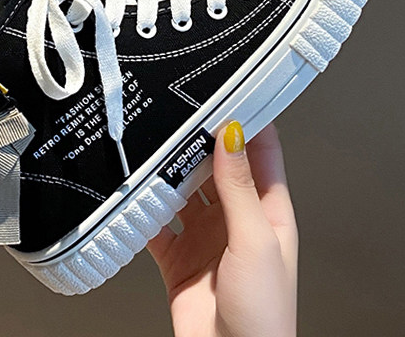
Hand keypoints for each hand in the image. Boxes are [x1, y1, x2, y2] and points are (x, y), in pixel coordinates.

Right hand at [148, 122, 297, 336]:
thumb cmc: (264, 315)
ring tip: (153, 145)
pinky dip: (145, 205)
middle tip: (177, 112)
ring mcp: (205, 235)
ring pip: (183, 188)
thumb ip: (240, 187)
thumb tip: (233, 134)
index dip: (246, 119)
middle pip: (214, 165)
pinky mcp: (177, 255)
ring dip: (168, 170)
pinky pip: (157, 220)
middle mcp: (236, 218)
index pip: (259, 152)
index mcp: (268, 211)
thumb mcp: (255, 240)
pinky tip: (136, 191)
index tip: (227, 90)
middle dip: (197, 140)